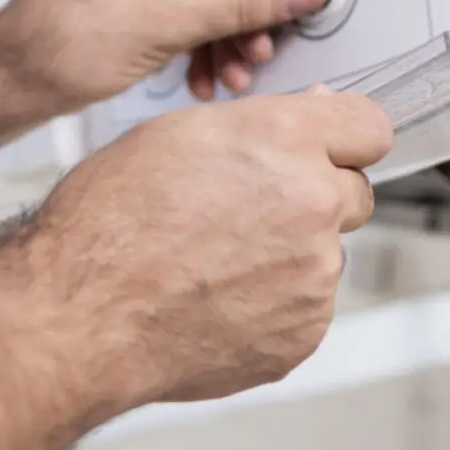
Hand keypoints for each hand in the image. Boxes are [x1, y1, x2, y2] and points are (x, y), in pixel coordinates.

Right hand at [10, 90, 393, 407]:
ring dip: (288, 257)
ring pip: (324, 256)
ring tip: (213, 265)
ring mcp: (313, 276)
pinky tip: (216, 301)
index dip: (345, 138)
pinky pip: (304, 309)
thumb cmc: (108, 222)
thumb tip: (310, 116)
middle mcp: (312, 204)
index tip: (332, 149)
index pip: (370, 128)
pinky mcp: (303, 334)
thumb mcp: (174, 135)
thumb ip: (259, 126)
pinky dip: (272, 306)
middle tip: (248, 213)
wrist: (80, 316)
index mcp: (283, 141)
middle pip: (354, 194)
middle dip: (315, 198)